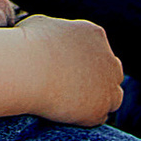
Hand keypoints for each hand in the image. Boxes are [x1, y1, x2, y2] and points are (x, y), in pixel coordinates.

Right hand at [7, 12, 126, 125]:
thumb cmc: (27, 45)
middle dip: (97, 78)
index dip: (84, 60)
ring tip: (76, 105)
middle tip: (75, 86)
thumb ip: (55, 30)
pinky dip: (88, 116)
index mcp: (95, 34)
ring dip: (99, 99)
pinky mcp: (101, 108)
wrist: (27, 70)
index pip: (98, 48)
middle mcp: (108, 59)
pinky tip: (70, 115)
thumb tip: (49, 37)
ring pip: (113, 96)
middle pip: (111, 71)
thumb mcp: (41, 24)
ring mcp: (108, 86)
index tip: (68, 68)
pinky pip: (100, 115)